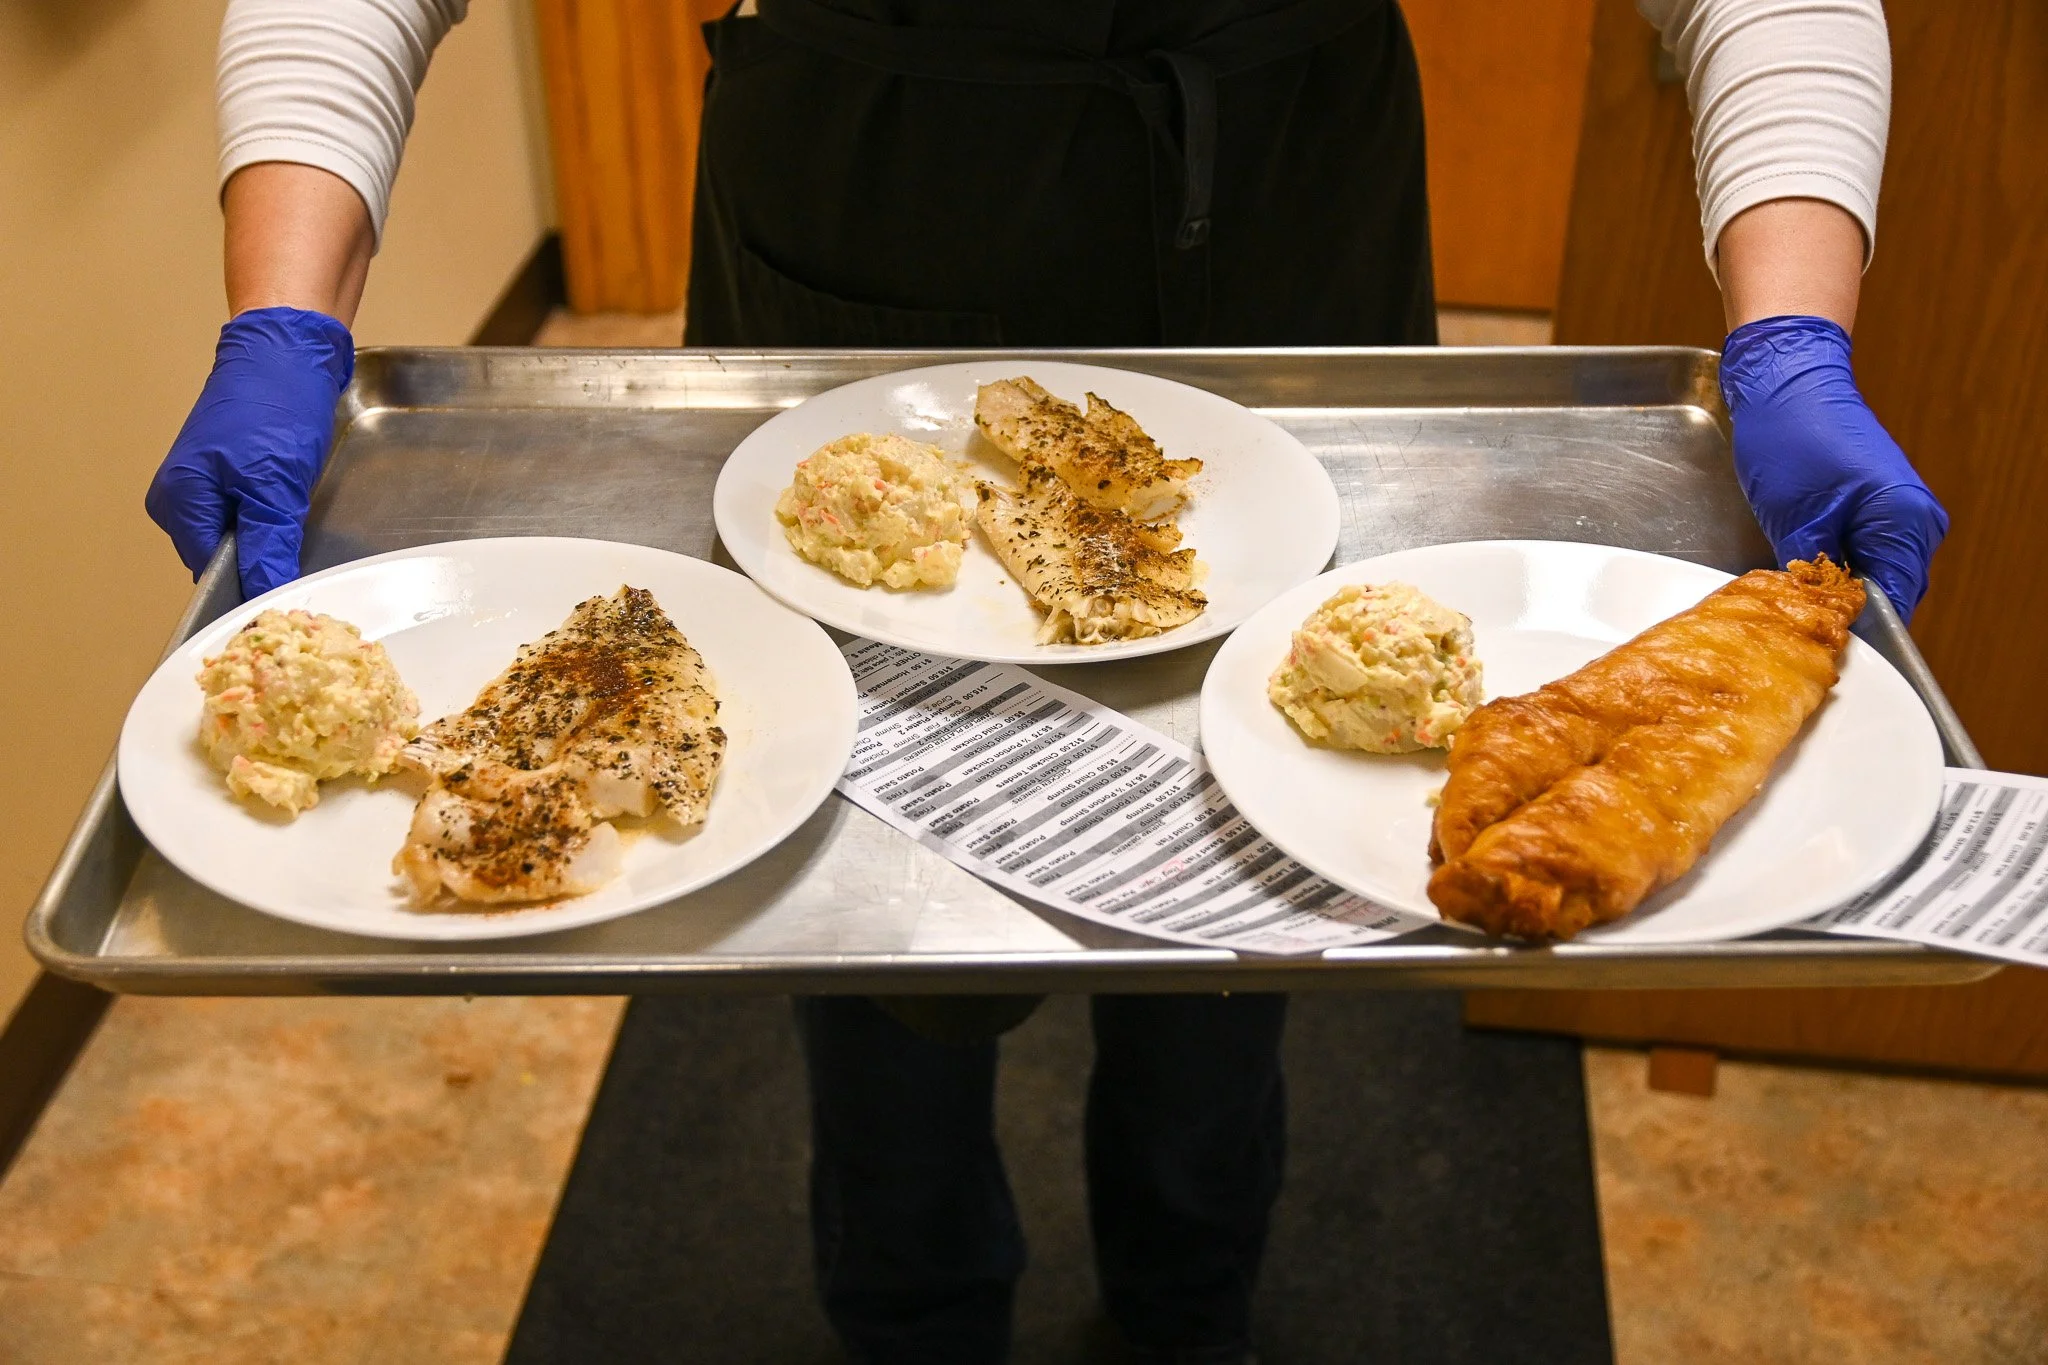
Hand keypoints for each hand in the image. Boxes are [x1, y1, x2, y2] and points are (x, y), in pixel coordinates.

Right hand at [146, 307, 354, 599]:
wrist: (284, 353)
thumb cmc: (274, 408)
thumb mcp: (274, 489)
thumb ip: (268, 546)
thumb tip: (267, 593)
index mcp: (180, 504)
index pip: (213, 574)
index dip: (252, 587)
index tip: (289, 599)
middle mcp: (180, 498)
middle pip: (224, 559)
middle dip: (262, 562)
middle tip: (301, 560)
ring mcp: (201, 484)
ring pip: (239, 537)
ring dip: (269, 539)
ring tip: (297, 524)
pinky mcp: (225, 473)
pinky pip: (246, 514)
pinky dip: (270, 519)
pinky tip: (291, 508)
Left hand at [1719, 314, 1947, 617]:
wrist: (1788, 381)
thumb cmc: (1792, 440)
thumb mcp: (1795, 520)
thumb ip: (1813, 576)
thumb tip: (1819, 617)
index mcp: (1905, 524)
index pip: (1892, 603)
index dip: (1856, 629)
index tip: (1818, 643)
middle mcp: (1917, 520)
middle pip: (1889, 592)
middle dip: (1848, 612)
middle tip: (1800, 627)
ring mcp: (1902, 511)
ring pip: (1876, 573)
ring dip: (1841, 589)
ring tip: (1797, 600)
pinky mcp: (1882, 504)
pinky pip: (1867, 551)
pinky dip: (1839, 566)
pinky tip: (1805, 573)